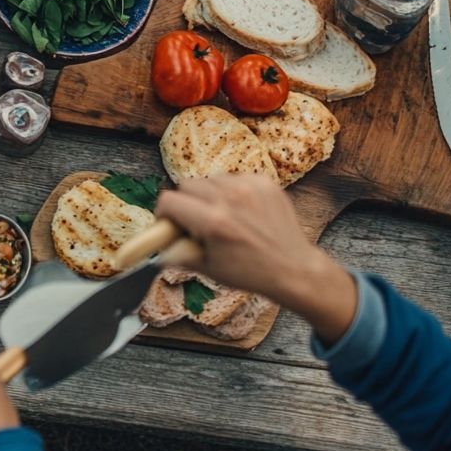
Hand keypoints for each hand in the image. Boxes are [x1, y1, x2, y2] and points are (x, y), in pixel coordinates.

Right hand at [154, 175, 356, 343]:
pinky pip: (234, 177)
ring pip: (210, 179)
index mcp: (213, 222)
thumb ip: (177, 255)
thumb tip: (156, 250)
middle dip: (186, 202)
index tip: (170, 222)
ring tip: (222, 215)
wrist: (294, 268)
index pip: (169, 200)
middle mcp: (230, 199)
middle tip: (196, 221)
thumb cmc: (251, 272)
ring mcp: (249, 187)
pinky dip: (231, 191)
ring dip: (209, 194)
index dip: (164, 213)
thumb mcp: (208, 269)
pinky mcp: (265, 182)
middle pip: (186, 185)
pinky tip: (241, 210)